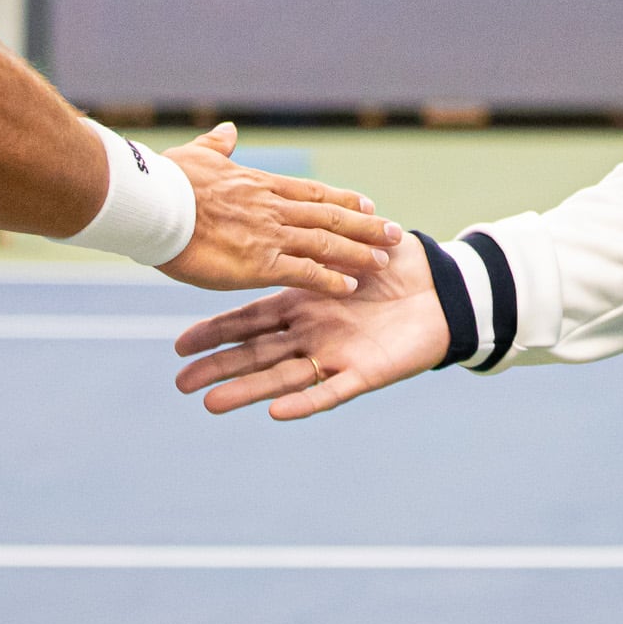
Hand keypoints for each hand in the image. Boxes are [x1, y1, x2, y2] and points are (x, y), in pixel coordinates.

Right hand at [160, 123, 402, 297]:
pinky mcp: (258, 264)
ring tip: (383, 261)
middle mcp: (273, 208)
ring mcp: (269, 235)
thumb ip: (218, 146)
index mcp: (260, 184)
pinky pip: (304, 273)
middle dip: (365, 226)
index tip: (367, 204)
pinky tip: (351, 287)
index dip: (342, 200)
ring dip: (358, 252)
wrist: (154, 203)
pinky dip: (330, 280)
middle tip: (394, 233)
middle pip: (330, 217)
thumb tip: (228, 130)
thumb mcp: (198, 154)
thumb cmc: (167, 180)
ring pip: (326, 243)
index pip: (312, 193)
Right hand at [174, 231, 449, 419]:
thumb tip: (281, 212)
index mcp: (304, 304)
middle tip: (179, 383)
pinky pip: (330, 392)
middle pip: (256, 355)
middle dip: (217, 368)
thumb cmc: (398, 263)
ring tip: (210, 404)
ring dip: (247, 391)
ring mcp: (335, 356)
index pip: (251, 321)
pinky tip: (275, 411)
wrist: (443, 290)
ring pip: (282, 378)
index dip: (217, 332)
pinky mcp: (364, 374)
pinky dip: (304, 402)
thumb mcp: (350, 245)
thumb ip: (316, 239)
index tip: (181, 345)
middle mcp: (312, 335)